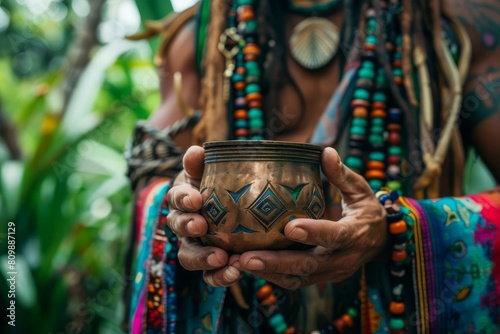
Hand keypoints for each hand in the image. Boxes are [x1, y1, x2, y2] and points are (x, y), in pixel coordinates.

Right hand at [166, 146, 241, 286]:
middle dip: (188, 226)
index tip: (195, 198)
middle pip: (178, 228)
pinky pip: (210, 275)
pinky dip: (219, 276)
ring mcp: (196, 245)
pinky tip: (235, 273)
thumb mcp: (212, 171)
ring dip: (203, 258)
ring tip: (221, 259)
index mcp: (184, 199)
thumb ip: (202, 163)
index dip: (183, 199)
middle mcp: (184, 224)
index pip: (177, 198)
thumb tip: (195, 151)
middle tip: (201, 226)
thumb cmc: (221, 183)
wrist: (238, 203)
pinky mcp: (211, 263)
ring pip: (189, 256)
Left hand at [239, 147, 386, 289]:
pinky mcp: (320, 277)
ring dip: (268, 272)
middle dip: (276, 262)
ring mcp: (331, 272)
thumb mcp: (360, 190)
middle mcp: (343, 259)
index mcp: (355, 234)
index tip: (289, 227)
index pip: (334, 235)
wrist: (379, 242)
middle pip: (309, 264)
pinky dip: (272, 276)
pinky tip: (248, 267)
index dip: (313, 232)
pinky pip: (295, 281)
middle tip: (246, 257)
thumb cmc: (366, 210)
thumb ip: (341, 174)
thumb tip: (326, 151)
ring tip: (238, 263)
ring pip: (298, 277)